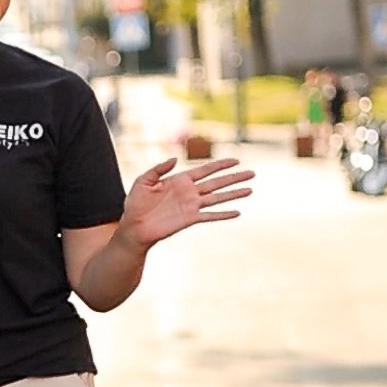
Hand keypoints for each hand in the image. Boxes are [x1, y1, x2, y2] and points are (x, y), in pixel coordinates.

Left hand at [120, 157, 253, 249]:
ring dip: (234, 194)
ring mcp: (191, 206)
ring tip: (250, 189)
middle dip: (234, 178)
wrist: (134, 227)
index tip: (236, 160)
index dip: (220, 165)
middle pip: (217, 182)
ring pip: (218, 198)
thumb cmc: (136, 204)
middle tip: (252, 173)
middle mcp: (189, 192)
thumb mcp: (143, 181)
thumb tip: (175, 159)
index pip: (205, 170)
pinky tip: (237, 212)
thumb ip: (159, 169)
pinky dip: (223, 214)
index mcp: (180, 180)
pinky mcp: (190, 219)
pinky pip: (210, 215)